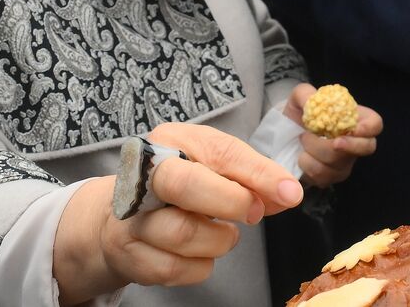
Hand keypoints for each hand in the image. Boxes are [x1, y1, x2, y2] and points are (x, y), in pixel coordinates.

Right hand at [53, 122, 302, 304]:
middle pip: (186, 185)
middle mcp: (144, 174)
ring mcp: (131, 217)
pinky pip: (176, 269)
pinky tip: (201, 252)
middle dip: (231, 202)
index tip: (289, 193)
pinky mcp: (129, 254)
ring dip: (219, 240)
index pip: (220, 152)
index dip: (259, 174)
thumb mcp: (215, 167)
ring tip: (225, 233)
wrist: (119, 217)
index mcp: (171, 140)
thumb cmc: (182, 184)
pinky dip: (201, 266)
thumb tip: (288, 193)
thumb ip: (252, 178)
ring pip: (184, 234)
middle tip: (255, 213)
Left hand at [282, 84, 382, 186]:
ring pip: (338, 163)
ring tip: (303, 139)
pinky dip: (307, 163)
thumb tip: (311, 102)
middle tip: (333, 142)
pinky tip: (301, 154)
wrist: (286, 133)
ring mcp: (344, 163)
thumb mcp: (300, 96)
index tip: (355, 129)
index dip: (370, 128)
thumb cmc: (300, 112)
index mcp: (355, 119)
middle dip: (349, 146)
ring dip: (316, 150)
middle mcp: (355, 142)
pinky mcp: (330, 178)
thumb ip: (306, 94)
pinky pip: (322, 175)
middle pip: (367, 148)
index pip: (375, 124)